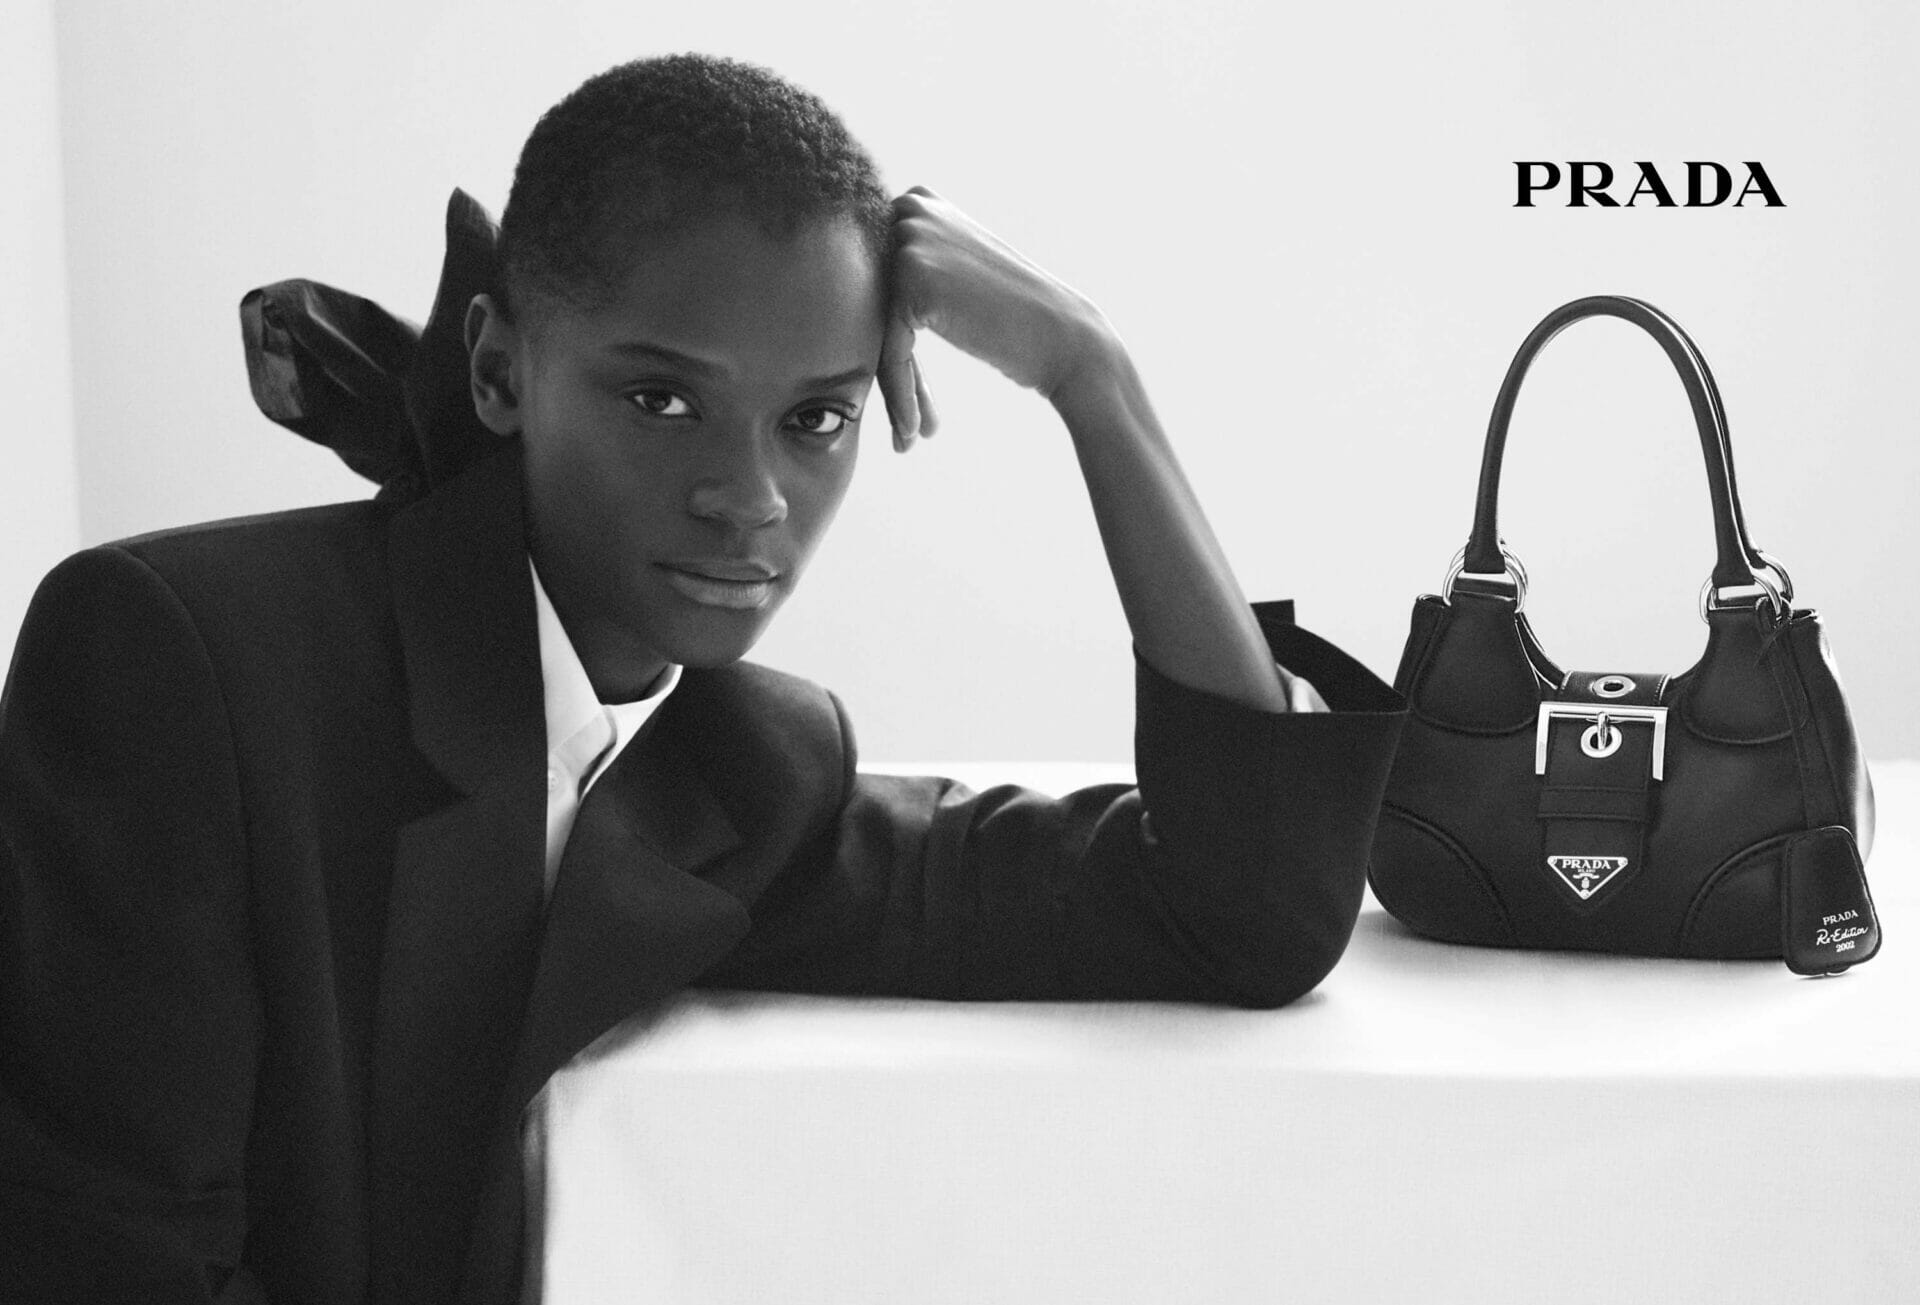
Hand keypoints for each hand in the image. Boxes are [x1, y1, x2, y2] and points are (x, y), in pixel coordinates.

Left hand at [878, 187, 1116, 450]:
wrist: (1066, 337)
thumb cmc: (1015, 317)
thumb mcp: (958, 270)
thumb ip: (912, 266)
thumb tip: (842, 284)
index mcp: (918, 201)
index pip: (872, 278)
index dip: (887, 337)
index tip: (909, 390)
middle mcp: (910, 210)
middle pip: (867, 304)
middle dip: (888, 365)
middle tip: (911, 422)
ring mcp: (910, 242)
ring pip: (873, 332)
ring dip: (894, 389)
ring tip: (911, 434)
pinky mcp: (912, 282)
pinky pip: (888, 352)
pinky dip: (899, 395)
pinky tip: (912, 433)